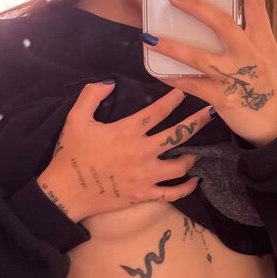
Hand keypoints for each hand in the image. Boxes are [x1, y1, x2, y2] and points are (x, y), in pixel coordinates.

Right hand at [36, 82, 213, 221]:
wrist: (65, 192)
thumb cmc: (71, 155)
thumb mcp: (75, 119)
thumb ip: (91, 95)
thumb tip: (109, 82)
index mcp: (126, 132)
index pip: (157, 112)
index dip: (173, 100)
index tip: (184, 91)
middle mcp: (141, 153)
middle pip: (177, 136)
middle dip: (197, 123)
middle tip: (210, 115)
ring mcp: (145, 176)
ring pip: (180, 166)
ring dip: (191, 157)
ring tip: (196, 151)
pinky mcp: (144, 195)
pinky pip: (172, 193)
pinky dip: (186, 188)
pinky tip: (194, 181)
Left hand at [142, 0, 276, 146]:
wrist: (276, 123)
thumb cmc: (264, 84)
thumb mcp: (264, 53)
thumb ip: (246, 33)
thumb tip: (217, 14)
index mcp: (262, 39)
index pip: (256, 2)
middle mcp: (250, 54)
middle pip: (221, 24)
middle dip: (195, 7)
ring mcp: (235, 76)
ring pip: (198, 57)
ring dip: (171, 47)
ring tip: (149, 38)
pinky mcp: (222, 98)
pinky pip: (191, 85)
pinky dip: (172, 78)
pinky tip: (156, 70)